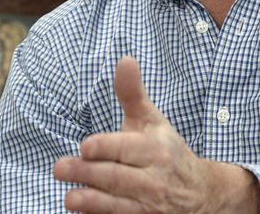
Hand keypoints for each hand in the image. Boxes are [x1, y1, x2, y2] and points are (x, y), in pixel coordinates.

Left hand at [53, 56, 259, 212]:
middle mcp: (155, 179)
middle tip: (59, 168)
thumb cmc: (167, 150)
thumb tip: (125, 59)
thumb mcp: (152, 121)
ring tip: (69, 198)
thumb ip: (133, 94)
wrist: (200, 193)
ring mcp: (150, 205)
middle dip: (88, 173)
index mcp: (156, 149)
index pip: (127, 149)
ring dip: (93, 202)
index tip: (85, 147)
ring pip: (118, 205)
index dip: (106, 148)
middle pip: (118, 177)